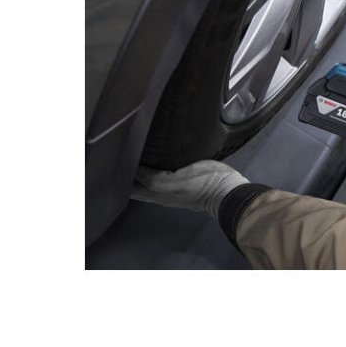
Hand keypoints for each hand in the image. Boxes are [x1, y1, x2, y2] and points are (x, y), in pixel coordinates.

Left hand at [131, 160, 249, 217]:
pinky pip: (162, 172)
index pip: (130, 185)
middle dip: (128, 171)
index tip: (117, 156)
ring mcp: (173, 187)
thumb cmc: (202, 185)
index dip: (122, 173)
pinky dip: (154, 165)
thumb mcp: (173, 183)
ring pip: (148, 178)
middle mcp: (161, 193)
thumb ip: (152, 179)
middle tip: (123, 153)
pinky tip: (156, 156)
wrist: (228, 190)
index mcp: (156, 194)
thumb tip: (134, 169)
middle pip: (137, 183)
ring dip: (141, 168)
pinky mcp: (184, 179)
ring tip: (135, 152)